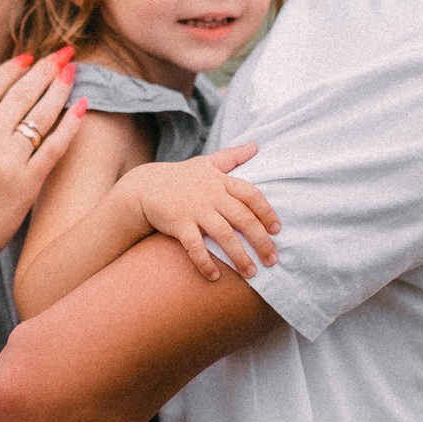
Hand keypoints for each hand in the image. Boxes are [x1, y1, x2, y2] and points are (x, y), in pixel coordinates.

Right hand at [0, 50, 82, 267]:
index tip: (27, 56)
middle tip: (63, 51)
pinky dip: (71, 124)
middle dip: (44, 68)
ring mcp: (8, 161)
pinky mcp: (28, 182)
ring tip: (74, 70)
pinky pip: (55, 146)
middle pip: (20, 94)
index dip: (11, 69)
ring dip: (59, 88)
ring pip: (40, 114)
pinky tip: (83, 106)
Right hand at [124, 143, 280, 279]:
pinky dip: (205, 262)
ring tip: (251, 273)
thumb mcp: (207, 162)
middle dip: (261, 241)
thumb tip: (256, 144)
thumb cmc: (181, 176)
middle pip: (243, 218)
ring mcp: (195, 210)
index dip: (267, 212)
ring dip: (239, 256)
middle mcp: (211, 195)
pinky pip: (195, 247)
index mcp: (221, 181)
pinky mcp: (178, 224)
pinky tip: (215, 277)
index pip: (251, 195)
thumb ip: (233, 156)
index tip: (277, 229)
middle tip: (273, 259)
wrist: (144, 186)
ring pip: (224, 235)